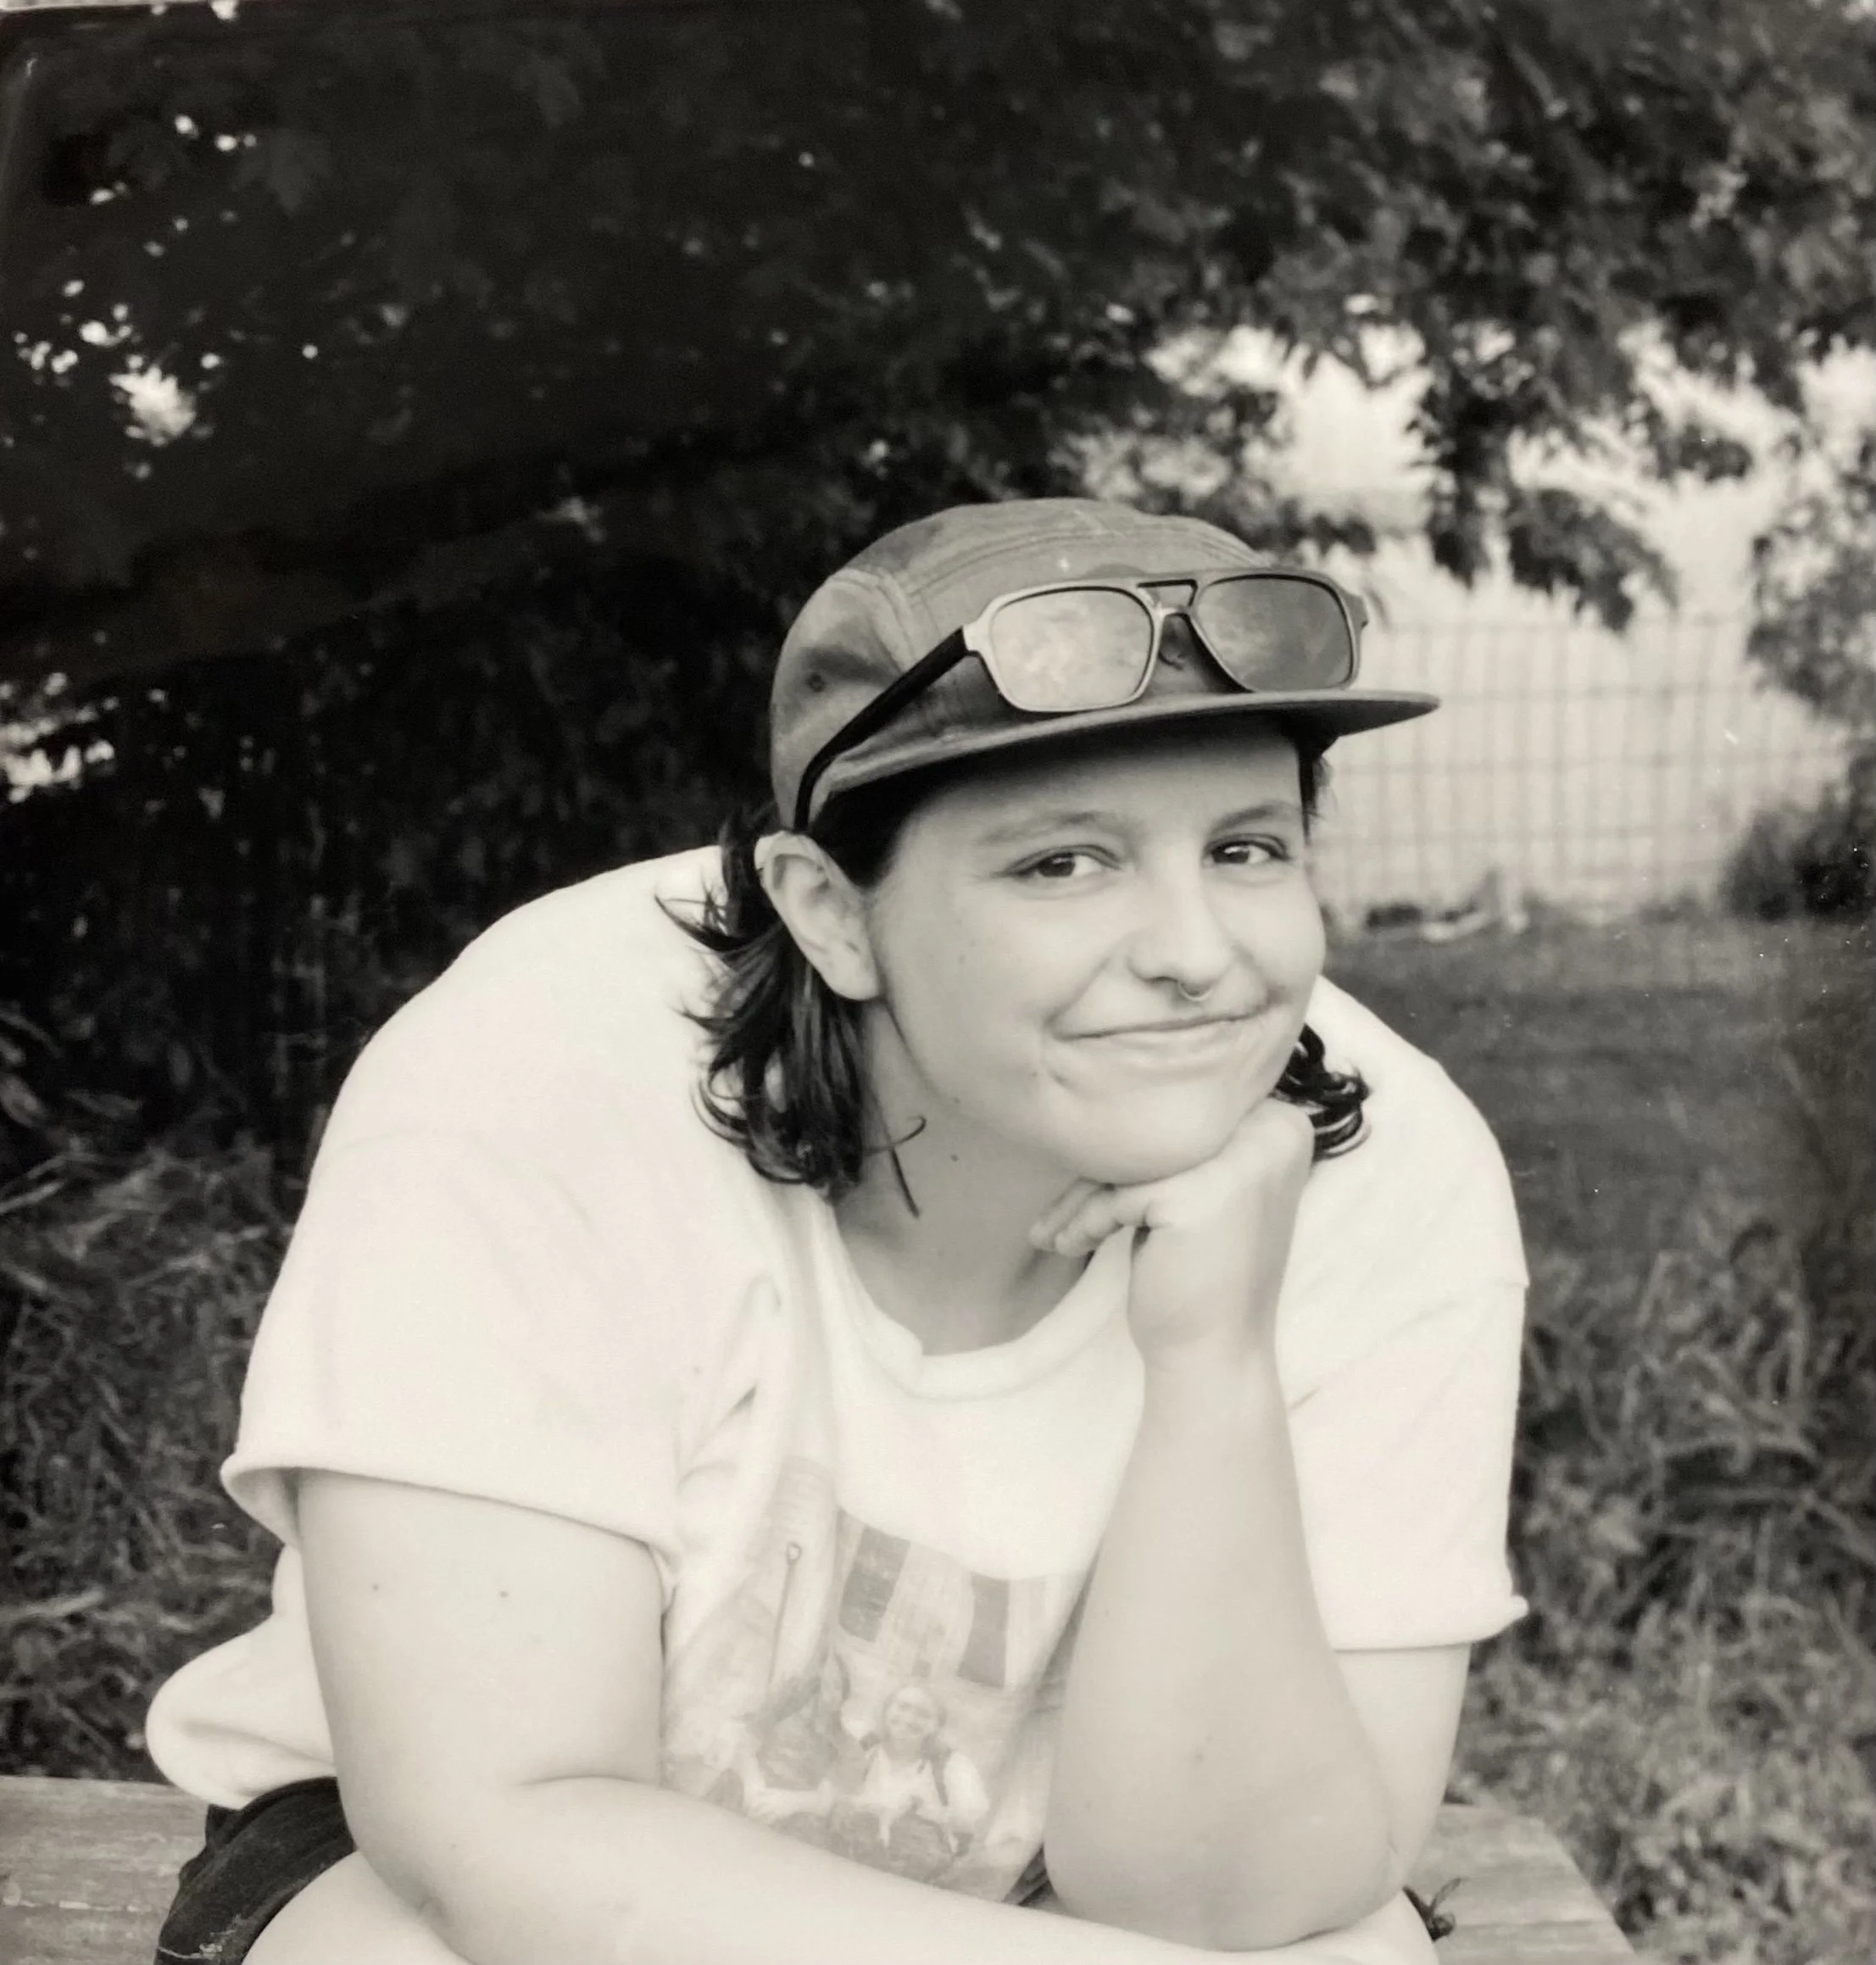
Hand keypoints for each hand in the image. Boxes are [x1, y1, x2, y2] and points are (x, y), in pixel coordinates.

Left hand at [1029, 1098, 1314, 1372]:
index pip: (1181, 1116)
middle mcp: (1271, 1133)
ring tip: (1054, 1229)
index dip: (1126, 1144)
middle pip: (1153, 1134)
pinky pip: (1115, 1195)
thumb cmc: (1203, 1274)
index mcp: (1282, 1124)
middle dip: (1094, 1171)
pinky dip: (1084, 1221)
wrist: (1216, 1354)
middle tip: (1053, 1210)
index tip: (1087, 1177)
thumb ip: (1182, 1142)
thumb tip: (1107, 1093)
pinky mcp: (1192, 1196)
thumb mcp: (1205, 1190)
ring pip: (1128, 1161)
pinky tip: (1067, 1244)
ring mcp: (1236, 1163)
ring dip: (1079, 1199)